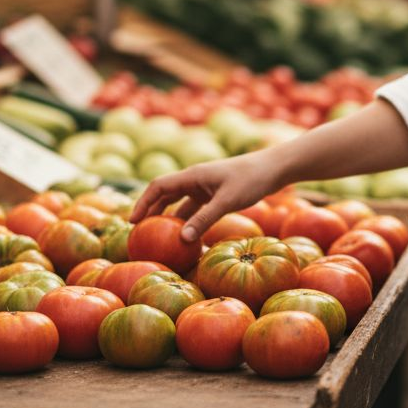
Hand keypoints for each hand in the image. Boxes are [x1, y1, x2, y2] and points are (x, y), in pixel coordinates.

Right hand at [131, 152, 286, 242]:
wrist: (274, 169)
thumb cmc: (251, 180)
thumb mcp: (226, 201)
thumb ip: (204, 219)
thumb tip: (181, 239)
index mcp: (192, 175)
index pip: (158, 187)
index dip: (143, 203)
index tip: (133, 222)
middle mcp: (195, 179)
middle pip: (165, 194)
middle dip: (151, 211)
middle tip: (140, 232)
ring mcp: (205, 186)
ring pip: (180, 202)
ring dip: (169, 217)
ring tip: (159, 236)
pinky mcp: (216, 193)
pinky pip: (195, 207)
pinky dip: (188, 219)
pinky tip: (187, 235)